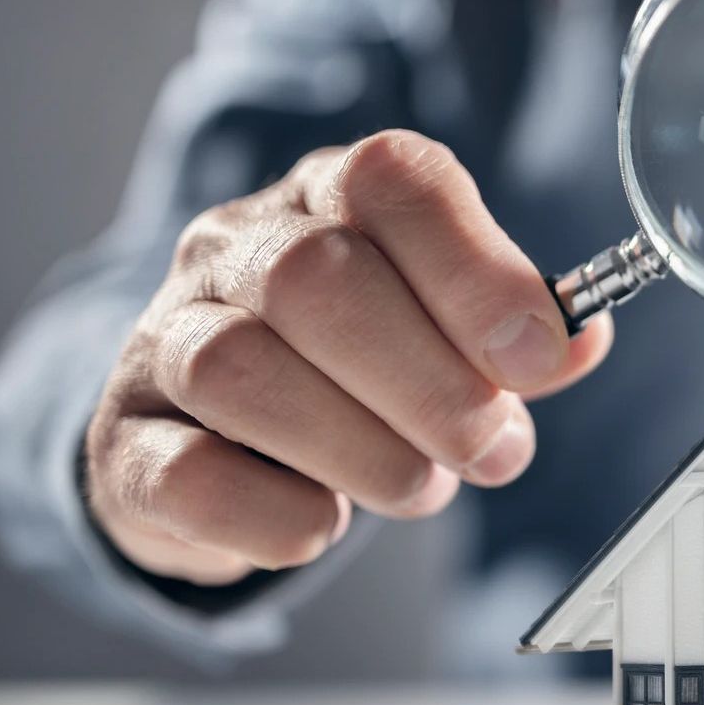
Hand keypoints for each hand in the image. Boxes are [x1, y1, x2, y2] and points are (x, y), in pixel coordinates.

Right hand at [84, 130, 613, 585]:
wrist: (218, 435)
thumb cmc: (357, 369)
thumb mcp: (447, 330)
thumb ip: (517, 336)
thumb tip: (580, 342)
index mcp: (331, 198)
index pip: (393, 182)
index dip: (478, 272)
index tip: (539, 359)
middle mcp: (235, 248)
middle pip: (317, 280)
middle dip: (431, 384)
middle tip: (492, 451)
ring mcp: (163, 338)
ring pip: (242, 370)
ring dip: (362, 450)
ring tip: (419, 486)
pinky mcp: (124, 444)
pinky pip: (185, 474)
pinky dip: (275, 513)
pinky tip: (324, 523)